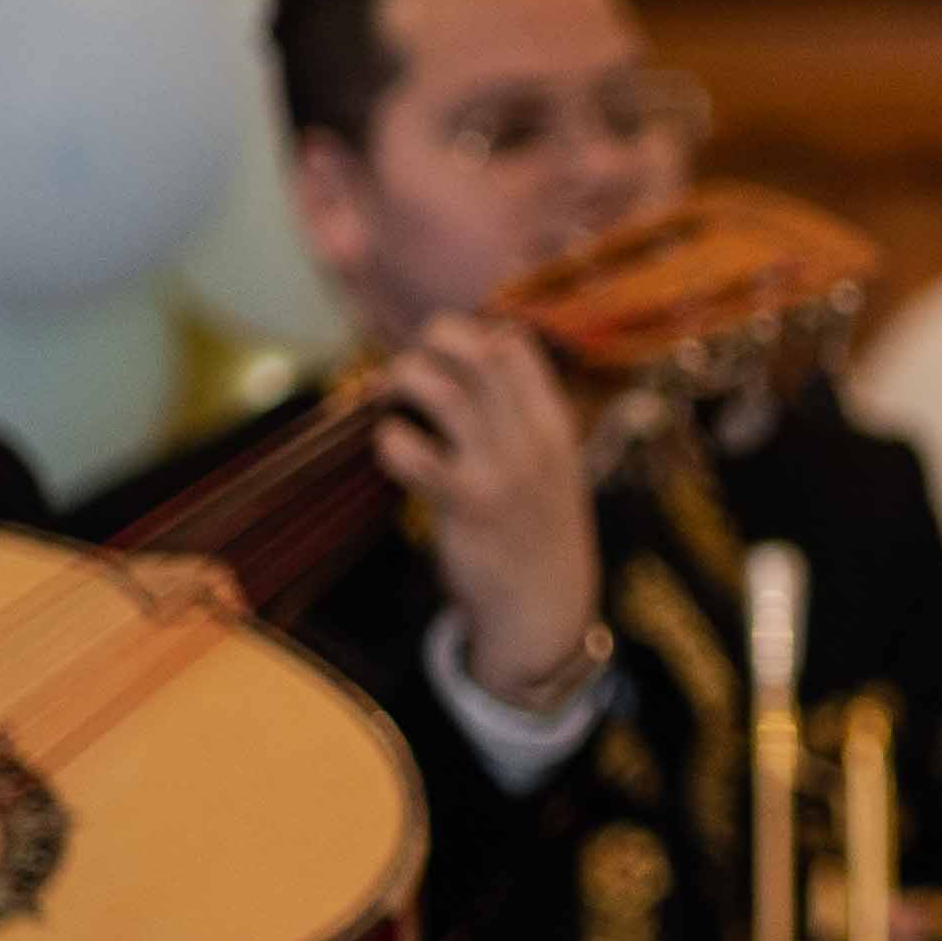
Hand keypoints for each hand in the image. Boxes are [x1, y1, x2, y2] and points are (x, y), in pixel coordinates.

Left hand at [374, 317, 601, 701]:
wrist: (545, 606)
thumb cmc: (534, 529)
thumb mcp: (549, 465)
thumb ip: (519, 416)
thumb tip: (475, 358)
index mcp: (554, 424)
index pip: (515, 345)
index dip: (471, 334)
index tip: (444, 357)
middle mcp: (532, 440)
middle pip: (479, 353)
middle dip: (431, 344)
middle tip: (411, 369)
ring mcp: (500, 471)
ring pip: (443, 392)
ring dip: (403, 382)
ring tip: (388, 399)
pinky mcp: (465, 505)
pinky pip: (410, 452)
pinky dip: (388, 441)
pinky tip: (390, 450)